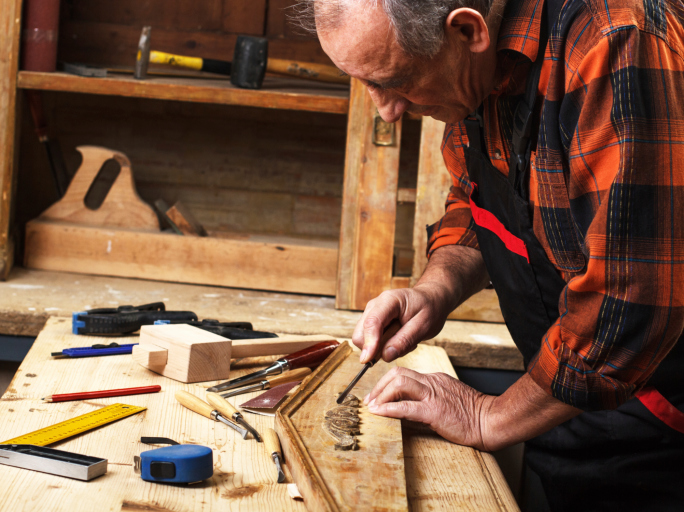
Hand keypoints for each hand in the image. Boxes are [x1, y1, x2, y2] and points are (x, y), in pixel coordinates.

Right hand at [352, 244, 489, 363]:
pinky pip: (370, 341)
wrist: (431, 300)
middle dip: (376, 348)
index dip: (369, 343)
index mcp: (389, 300)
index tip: (367, 361)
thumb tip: (385, 356)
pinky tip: (399, 338)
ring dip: (382, 347)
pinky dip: (383, 346)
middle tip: (402, 346)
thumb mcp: (424, 326)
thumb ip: (404, 340)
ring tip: (404, 340)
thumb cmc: (430, 309)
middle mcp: (375, 305)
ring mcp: (371, 313)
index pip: (372, 323)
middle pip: (360, 334)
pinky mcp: (372, 322)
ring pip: (363, 339)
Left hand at [365, 367, 493, 449]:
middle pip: (398, 374)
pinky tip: (380, 413)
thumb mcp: (447, 397)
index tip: (377, 395)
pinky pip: (407, 406)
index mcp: (434, 379)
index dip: (386, 383)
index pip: (404, 373)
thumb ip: (429, 396)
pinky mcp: (434, 411)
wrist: (490, 420)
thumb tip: (407, 404)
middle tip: (370, 400)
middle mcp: (432, 382)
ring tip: (372, 407)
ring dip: (381, 395)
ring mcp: (433, 395)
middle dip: (379, 386)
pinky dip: (389, 408)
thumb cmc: (471, 414)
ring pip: (400, 383)